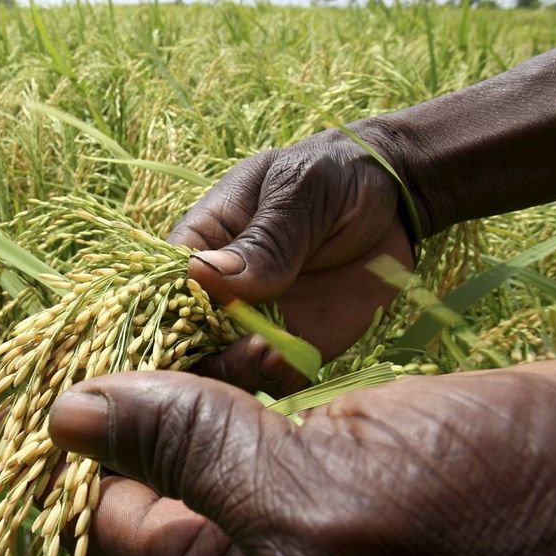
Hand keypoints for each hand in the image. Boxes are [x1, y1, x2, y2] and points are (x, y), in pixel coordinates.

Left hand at [49, 362, 555, 555]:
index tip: (36, 373)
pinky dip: (225, 359)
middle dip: (115, 399)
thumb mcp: (320, 498)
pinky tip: (204, 314)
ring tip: (125, 303)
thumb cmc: (488, 516)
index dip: (67, 448)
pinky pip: (256, 404)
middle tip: (73, 320)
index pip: (110, 517)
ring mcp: (303, 492)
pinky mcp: (343, 444)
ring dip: (168, 369)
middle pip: (152, 470)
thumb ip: (192, 456)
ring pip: (203, 428)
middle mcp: (259, 544)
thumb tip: (68, 415)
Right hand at [169, 125, 413, 393]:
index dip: (159, 316)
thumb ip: (263, 238)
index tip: (182, 331)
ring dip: (237, 371)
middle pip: (184, 340)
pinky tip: (290, 362)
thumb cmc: (333, 176)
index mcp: (200, 244)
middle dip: (199, 356)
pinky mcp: (295, 345)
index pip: (162, 288)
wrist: (396, 196)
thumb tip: (203, 276)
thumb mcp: (300, 193)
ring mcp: (255, 323)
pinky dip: (277, 379)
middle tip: (238, 346)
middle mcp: (218, 293)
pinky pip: (274, 378)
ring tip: (269, 354)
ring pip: (224, 367)